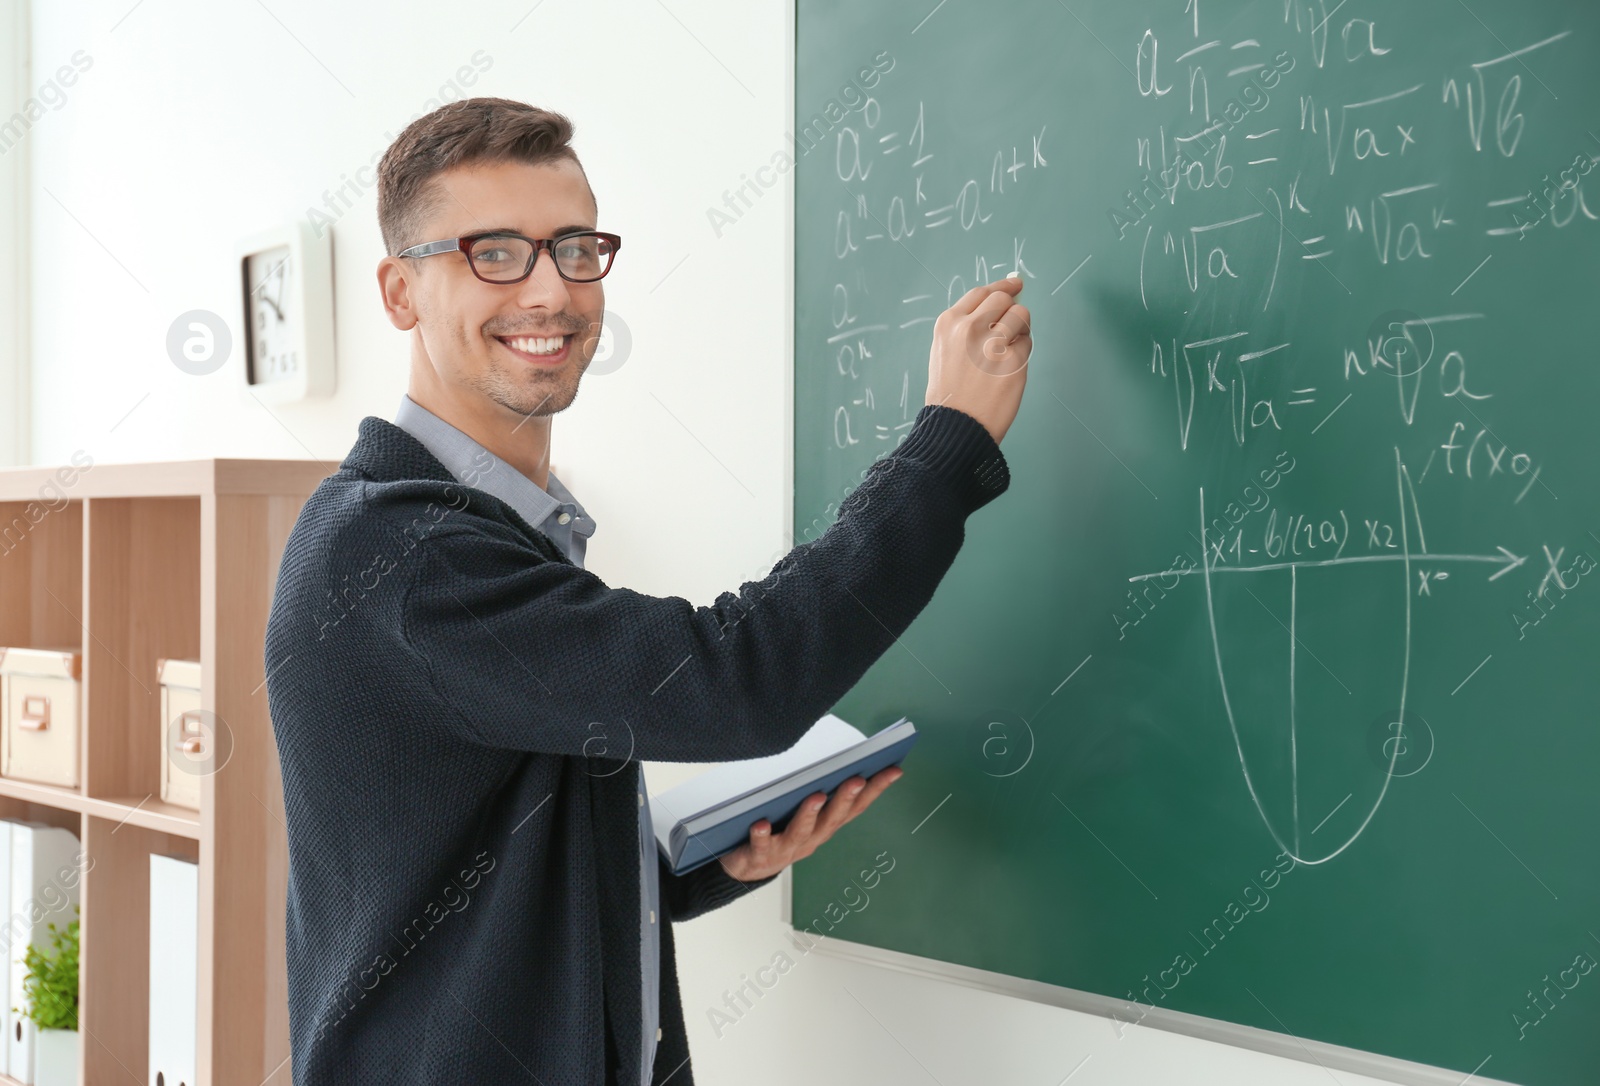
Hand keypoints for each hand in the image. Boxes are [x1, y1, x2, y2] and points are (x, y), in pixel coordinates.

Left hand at [717, 766, 903, 882]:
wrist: (748, 867)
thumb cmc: (779, 831)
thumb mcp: (804, 813)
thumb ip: (821, 792)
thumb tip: (840, 760)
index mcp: (825, 826)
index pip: (856, 807)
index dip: (876, 790)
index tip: (894, 770)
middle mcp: (812, 839)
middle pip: (832, 818)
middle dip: (845, 798)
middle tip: (857, 778)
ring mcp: (787, 849)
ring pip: (801, 832)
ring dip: (809, 814)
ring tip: (815, 796)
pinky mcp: (761, 855)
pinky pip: (761, 845)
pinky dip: (762, 835)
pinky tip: (760, 823)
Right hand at [924, 275, 1032, 444]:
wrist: (954, 426)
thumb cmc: (950, 393)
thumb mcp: (945, 350)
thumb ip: (968, 326)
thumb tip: (1002, 303)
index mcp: (949, 323)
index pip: (982, 293)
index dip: (1001, 286)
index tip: (1015, 284)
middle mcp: (970, 328)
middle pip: (1003, 298)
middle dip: (1011, 308)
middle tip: (1014, 322)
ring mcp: (993, 343)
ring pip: (1021, 316)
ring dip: (1020, 329)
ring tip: (1007, 351)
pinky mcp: (1013, 361)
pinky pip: (1027, 344)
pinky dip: (1022, 353)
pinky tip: (1008, 370)